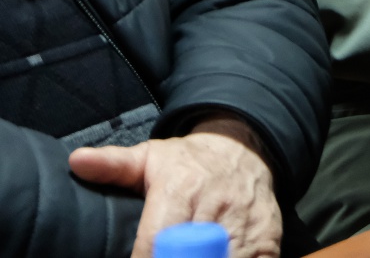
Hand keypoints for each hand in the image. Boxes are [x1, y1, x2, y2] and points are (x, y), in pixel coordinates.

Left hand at [68, 114, 279, 257]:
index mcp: (181, 187)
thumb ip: (114, 165)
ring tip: (195, 257)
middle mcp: (216, 205)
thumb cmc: (189, 162)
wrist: (244, 149)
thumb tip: (77, 161)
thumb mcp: (150, 156)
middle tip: (170, 256)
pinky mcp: (268, 234)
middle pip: (192, 255)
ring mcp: (245, 221)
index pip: (156, 242)